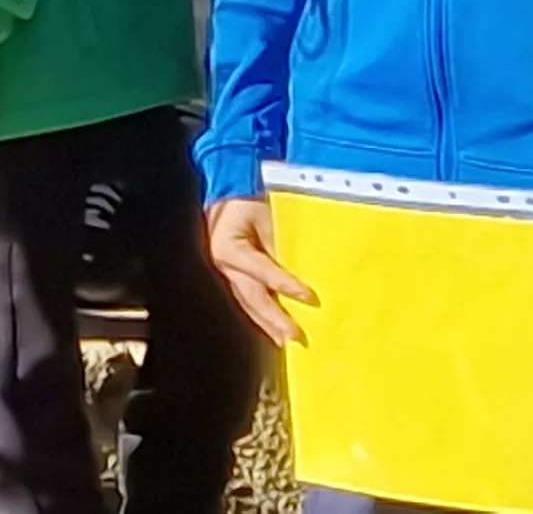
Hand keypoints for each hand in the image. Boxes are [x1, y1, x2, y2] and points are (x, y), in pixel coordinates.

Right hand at [205, 197, 315, 345]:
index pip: (262, 271)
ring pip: (248, 303)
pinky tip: (272, 328)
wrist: (230, 191)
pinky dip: (262, 314)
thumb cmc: (248, 201)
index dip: (286, 285)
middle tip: (294, 336)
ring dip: (268, 323)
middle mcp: (224, 263)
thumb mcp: (268, 218)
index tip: (309, 296)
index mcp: (228, 247)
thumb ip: (280, 246)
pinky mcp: (232, 274)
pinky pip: (248, 298)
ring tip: (285, 341)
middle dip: (275, 319)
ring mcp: (226, 271)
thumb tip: (300, 272)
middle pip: (252, 296)